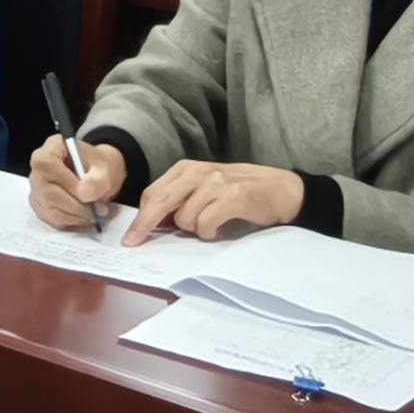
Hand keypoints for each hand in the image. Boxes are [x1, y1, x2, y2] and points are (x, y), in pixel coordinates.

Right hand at [26, 134, 125, 228]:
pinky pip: (52, 220)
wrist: (97, 177)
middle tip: (98, 208)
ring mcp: (36, 189)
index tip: (86, 194)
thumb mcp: (105, 168)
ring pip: (50, 209)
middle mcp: (38, 169)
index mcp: (51, 149)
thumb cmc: (98, 167)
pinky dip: (71, 222)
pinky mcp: (40, 207)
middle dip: (76, 205)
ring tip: (94, 213)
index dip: (65, 181)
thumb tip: (84, 192)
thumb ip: (98, 179)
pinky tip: (83, 216)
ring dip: (76, 216)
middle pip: (48, 191)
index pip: (47, 164)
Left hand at [124, 159, 304, 245]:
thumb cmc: (241, 192)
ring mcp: (216, 184)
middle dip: (145, 226)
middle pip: (159, 202)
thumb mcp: (206, 188)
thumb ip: (181, 199)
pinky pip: (206, 224)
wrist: (283, 189)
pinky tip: (221, 228)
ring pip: (184, 219)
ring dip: (195, 230)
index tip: (130, 238)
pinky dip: (211, 232)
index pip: (153, 194)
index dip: (140, 218)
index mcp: (187, 169)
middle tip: (135, 243)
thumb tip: (154, 223)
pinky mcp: (233, 197)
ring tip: (212, 225)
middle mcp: (198, 172)